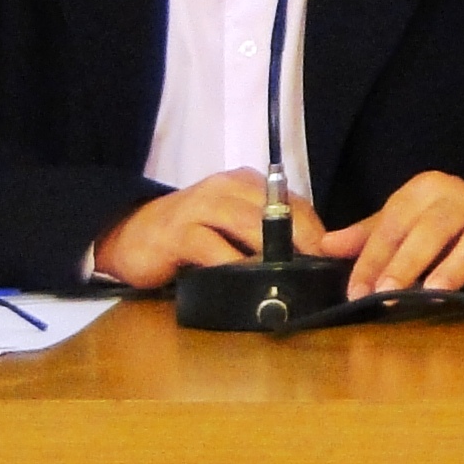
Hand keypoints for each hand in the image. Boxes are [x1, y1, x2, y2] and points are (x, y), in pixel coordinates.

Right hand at [93, 170, 333, 288]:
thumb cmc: (188, 233)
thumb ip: (265, 231)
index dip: (315, 230)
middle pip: (278, 210)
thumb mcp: (230, 226)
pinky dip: (233, 263)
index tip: (334, 255)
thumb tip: (310, 255)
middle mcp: (225, 188)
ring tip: (295, 272)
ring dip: (275, 249)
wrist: (129, 235)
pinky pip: (212, 247)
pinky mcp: (178, 233)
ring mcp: (200, 207)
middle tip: (322, 266)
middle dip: (304, 238)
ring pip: (249, 224)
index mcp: (245, 184)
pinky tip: (247, 279)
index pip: (293, 202)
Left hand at [312, 172, 463, 296]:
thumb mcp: (404, 220)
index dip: (373, 260)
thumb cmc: (441, 222)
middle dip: (407, 262)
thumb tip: (325, 246)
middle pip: (433, 229)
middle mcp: (460, 199)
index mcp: (424, 191)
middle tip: (387, 294)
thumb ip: (368, 235)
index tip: (356, 292)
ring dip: (456, 266)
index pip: (393, 225)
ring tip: (437, 293)